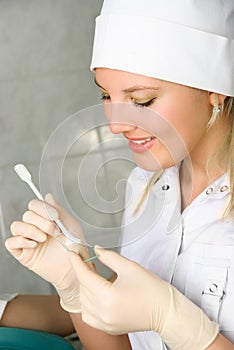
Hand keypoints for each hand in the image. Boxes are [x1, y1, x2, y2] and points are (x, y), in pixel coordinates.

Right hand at [5, 193, 92, 312]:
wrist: (74, 269)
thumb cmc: (74, 249)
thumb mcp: (70, 225)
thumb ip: (58, 210)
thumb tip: (48, 196)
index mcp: (46, 219)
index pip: (34, 205)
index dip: (43, 208)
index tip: (55, 216)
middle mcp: (36, 228)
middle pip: (27, 214)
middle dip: (42, 221)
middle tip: (54, 231)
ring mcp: (28, 240)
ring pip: (17, 226)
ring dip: (31, 230)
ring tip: (44, 239)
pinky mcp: (23, 253)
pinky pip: (11, 242)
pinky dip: (21, 241)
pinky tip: (34, 245)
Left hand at [70, 247, 218, 349]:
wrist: (166, 311)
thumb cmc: (152, 290)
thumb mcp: (129, 267)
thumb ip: (109, 257)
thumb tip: (96, 251)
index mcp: (108, 297)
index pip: (84, 276)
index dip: (77, 262)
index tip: (73, 253)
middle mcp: (103, 313)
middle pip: (83, 289)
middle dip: (84, 273)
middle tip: (89, 262)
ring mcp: (105, 323)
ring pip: (83, 303)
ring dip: (85, 288)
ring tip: (95, 277)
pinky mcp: (109, 328)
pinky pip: (89, 316)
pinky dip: (88, 304)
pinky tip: (96, 294)